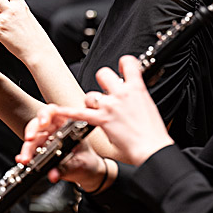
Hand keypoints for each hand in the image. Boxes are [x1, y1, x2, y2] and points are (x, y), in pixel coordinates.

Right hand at [19, 104, 110, 191]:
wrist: (88, 172)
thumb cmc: (87, 161)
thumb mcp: (80, 163)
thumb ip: (66, 168)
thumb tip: (53, 174)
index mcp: (66, 124)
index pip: (52, 112)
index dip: (45, 114)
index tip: (43, 123)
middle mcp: (53, 130)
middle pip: (37, 125)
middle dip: (32, 132)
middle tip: (30, 140)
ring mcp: (45, 140)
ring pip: (32, 139)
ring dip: (27, 148)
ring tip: (25, 158)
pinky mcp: (40, 152)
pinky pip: (30, 151)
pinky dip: (25, 155)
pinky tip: (23, 160)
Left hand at [23, 55, 173, 165]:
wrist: (152, 149)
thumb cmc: (154, 133)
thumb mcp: (150, 107)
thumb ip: (138, 98)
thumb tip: (132, 98)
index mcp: (137, 88)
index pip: (128, 63)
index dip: (123, 63)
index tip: (123, 67)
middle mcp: (121, 93)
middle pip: (103, 74)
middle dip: (103, 81)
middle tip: (106, 91)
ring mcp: (110, 106)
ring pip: (91, 94)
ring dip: (92, 102)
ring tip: (97, 111)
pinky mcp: (101, 120)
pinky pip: (80, 113)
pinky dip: (67, 112)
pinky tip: (58, 110)